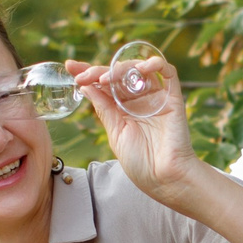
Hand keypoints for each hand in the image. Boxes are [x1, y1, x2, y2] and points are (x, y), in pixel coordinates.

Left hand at [69, 56, 196, 198]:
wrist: (163, 178)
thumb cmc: (140, 162)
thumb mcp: (115, 132)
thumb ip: (104, 108)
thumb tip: (86, 85)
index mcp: (123, 108)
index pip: (104, 83)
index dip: (88, 72)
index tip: (70, 67)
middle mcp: (139, 99)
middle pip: (118, 74)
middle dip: (98, 71)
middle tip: (83, 76)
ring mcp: (156, 97)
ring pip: (139, 69)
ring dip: (120, 68)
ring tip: (105, 79)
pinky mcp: (173, 97)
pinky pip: (167, 71)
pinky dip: (155, 63)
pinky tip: (141, 67)